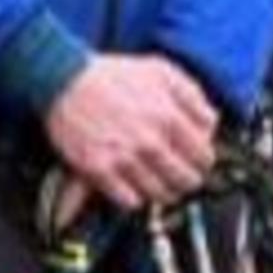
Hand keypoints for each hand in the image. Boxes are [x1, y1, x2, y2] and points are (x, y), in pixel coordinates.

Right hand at [45, 54, 217, 209]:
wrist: (62, 78)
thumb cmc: (111, 74)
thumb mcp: (161, 70)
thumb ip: (193, 96)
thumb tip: (210, 125)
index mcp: (168, 116)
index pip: (204, 157)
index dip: (201, 160)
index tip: (192, 159)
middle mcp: (149, 141)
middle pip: (186, 181)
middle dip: (185, 179)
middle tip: (175, 173)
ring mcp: (123, 157)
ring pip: (160, 194)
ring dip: (161, 190)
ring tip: (153, 180)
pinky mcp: (98, 169)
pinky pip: (129, 201)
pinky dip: (133, 197)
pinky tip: (130, 184)